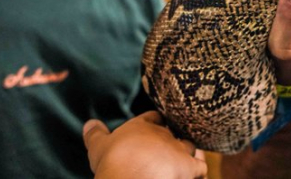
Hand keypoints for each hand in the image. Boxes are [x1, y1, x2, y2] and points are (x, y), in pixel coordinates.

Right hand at [83, 111, 205, 178]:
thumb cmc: (113, 162)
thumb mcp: (98, 147)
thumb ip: (95, 134)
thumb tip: (89, 123)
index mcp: (142, 127)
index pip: (153, 118)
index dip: (154, 121)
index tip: (155, 123)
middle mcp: (163, 135)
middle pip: (173, 132)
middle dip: (171, 138)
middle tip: (166, 148)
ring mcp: (178, 150)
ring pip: (190, 146)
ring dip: (187, 152)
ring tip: (184, 158)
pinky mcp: (190, 167)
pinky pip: (201, 167)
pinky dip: (199, 171)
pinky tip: (196, 174)